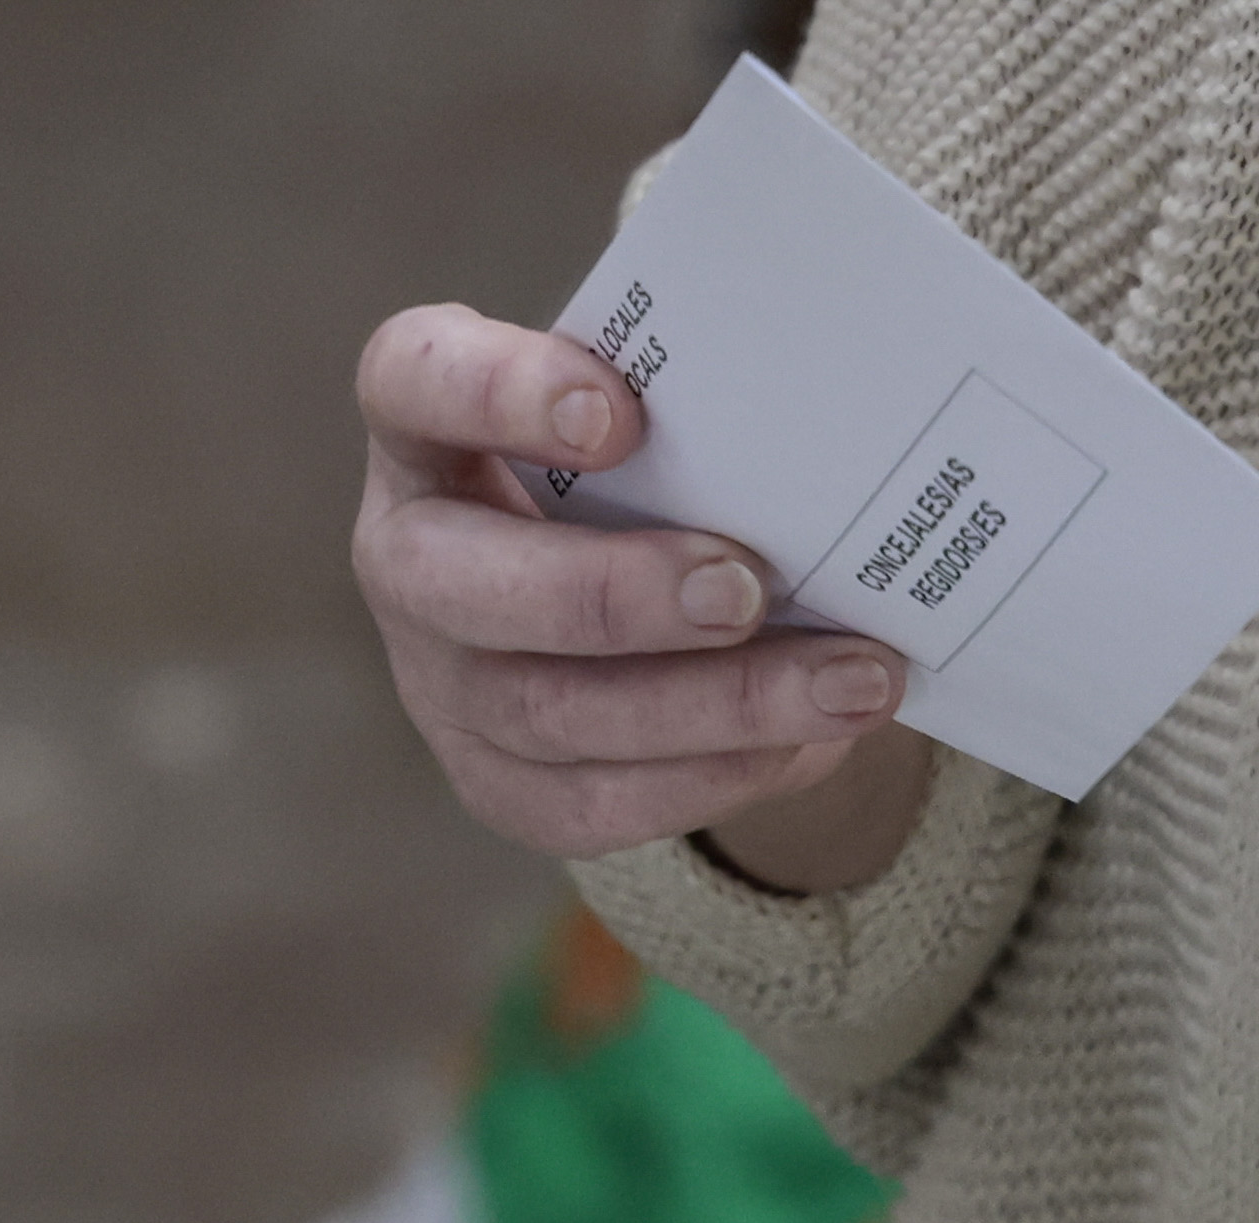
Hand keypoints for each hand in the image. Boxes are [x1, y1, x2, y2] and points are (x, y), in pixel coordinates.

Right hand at [351, 306, 941, 885]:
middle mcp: (408, 557)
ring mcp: (440, 684)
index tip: (618, 412)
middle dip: (615, 594)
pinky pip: (600, 804)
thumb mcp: (652, 415)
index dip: (502, 394)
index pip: (414, 382)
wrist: (632, 605)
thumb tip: (835, 427)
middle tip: (744, 586)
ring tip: (850, 681)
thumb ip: (697, 407)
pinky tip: (812, 740)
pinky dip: (720, 775)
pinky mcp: (499, 785)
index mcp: (425, 427)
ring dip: (717, 705)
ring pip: (553, 714)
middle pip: (468, 587)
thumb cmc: (644, 475)